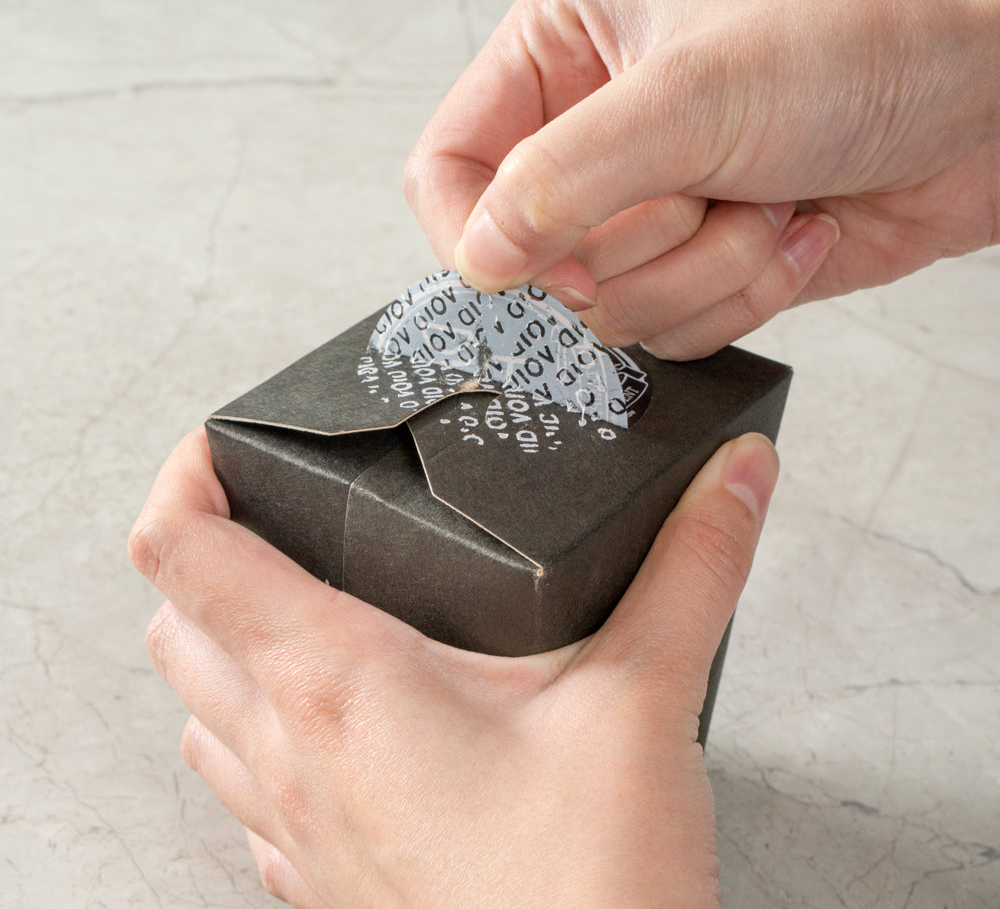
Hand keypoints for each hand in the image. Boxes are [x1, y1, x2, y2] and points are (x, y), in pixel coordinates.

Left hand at [129, 427, 778, 907]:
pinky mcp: (323, 878)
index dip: (184, 474)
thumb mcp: (647, 700)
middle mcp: (291, 752)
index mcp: (339, 682)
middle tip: (265, 510)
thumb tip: (732, 476)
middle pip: (174, 624)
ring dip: (217, 643)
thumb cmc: (589, 896)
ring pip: (196, 708)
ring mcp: (295, 827)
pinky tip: (317, 727)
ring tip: (281, 600)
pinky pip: (239, 787)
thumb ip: (693, 568)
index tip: (218, 441)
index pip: (187, 554)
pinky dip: (249, 731)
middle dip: (202, 551)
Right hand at [404, 0, 999, 358]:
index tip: (544, 256)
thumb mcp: (691, 97)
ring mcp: (641, 214)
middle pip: (534, 259)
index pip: (448, 170)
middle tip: (704, 186)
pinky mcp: (690, 270)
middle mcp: (587, 141)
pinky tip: (786, 229)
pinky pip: (669, 335)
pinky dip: (739, 295)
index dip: (479, 232)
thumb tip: (478, 257)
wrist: (979, 109)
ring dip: (703, 269)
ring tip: (762, 198)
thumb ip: (563, 178)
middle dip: (639, 242)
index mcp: (558, 60)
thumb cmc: (854, 53)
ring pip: (608, 310)